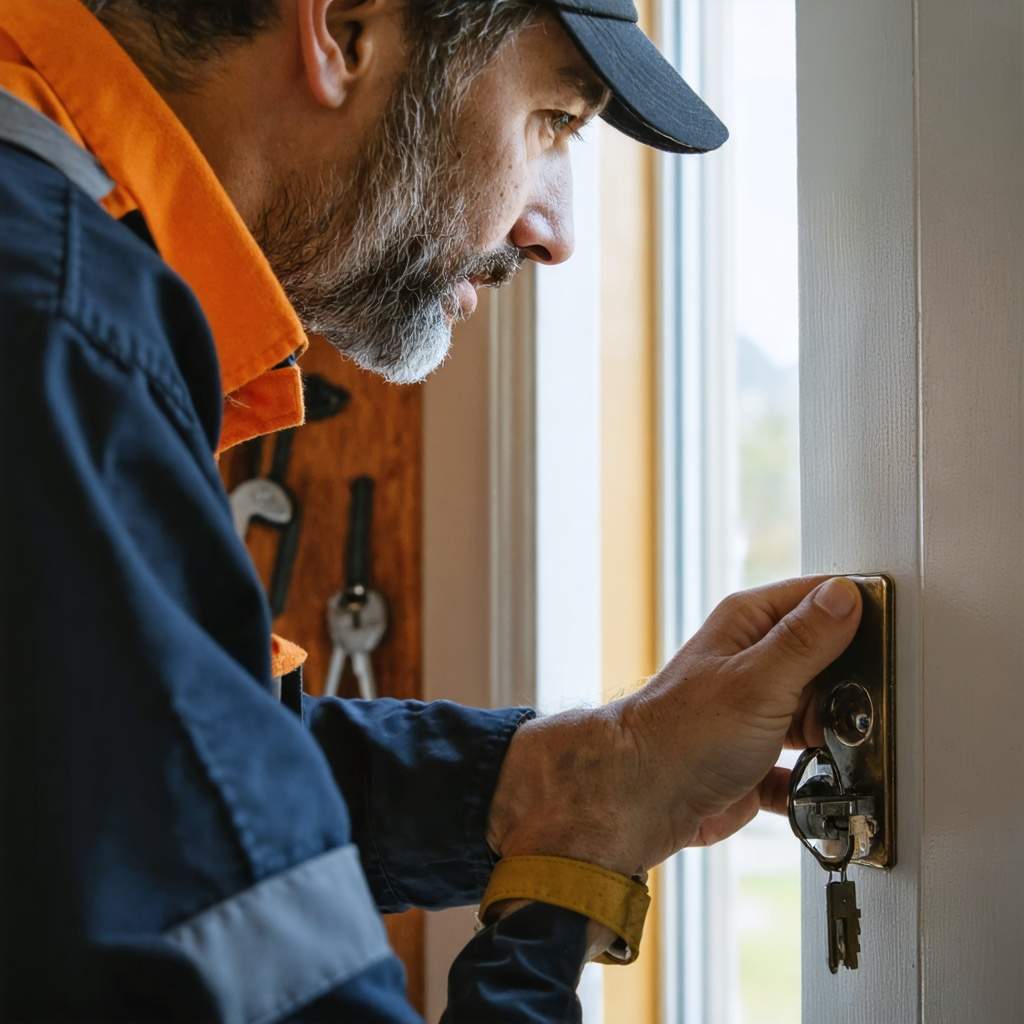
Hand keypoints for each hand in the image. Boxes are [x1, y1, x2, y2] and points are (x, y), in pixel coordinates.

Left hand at [486, 576, 862, 876]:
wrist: (643, 801)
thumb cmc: (684, 733)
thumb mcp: (760, 679)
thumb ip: (807, 639)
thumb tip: (846, 595)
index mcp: (750, 624)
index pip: (820, 599)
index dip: (858, 616)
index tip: (890, 641)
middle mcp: (753, 662)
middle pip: (829, 661)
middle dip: (849, 689)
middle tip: (852, 711)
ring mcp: (756, 711)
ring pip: (821, 715)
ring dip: (834, 736)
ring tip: (830, 748)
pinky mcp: (757, 758)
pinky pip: (805, 766)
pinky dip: (815, 778)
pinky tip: (818, 785)